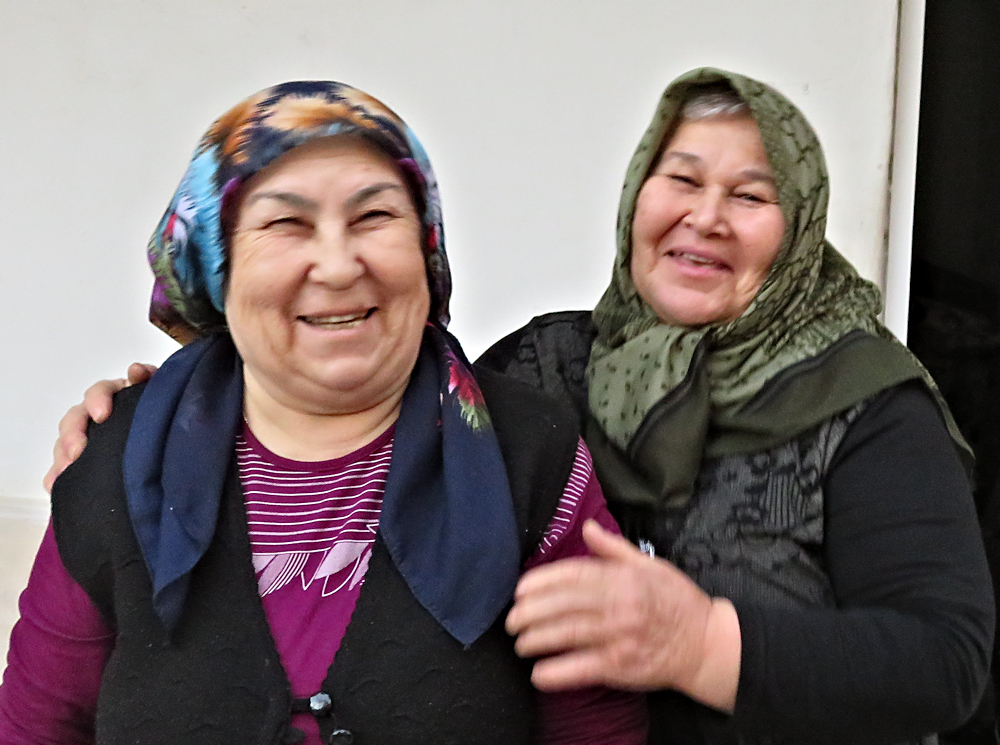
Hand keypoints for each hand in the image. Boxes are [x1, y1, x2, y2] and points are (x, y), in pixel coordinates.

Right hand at [43, 363, 157, 491]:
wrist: (180, 449)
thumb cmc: (168, 417)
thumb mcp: (165, 397)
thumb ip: (151, 380)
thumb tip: (137, 371)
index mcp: (120, 396)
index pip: (103, 391)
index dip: (99, 399)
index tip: (102, 415)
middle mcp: (101, 414)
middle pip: (77, 416)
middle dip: (74, 432)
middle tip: (79, 449)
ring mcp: (90, 437)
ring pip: (66, 440)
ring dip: (63, 453)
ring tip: (68, 468)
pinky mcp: (84, 460)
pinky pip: (64, 466)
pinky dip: (58, 475)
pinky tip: (58, 483)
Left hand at [505, 520, 740, 711]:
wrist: (706, 643)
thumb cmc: (676, 601)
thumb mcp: (649, 565)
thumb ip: (612, 548)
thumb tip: (587, 527)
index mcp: (623, 577)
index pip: (573, 575)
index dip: (542, 581)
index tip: (520, 589)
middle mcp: (620, 604)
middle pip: (564, 604)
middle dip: (531, 612)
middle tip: (512, 619)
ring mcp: (620, 636)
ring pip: (569, 634)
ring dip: (538, 639)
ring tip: (520, 643)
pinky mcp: (622, 666)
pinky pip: (584, 669)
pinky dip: (559, 672)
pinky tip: (539, 673)